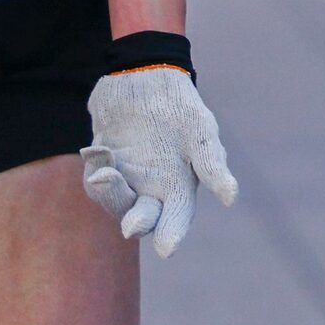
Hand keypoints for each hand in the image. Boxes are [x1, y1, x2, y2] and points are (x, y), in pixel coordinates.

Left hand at [80, 65, 236, 256]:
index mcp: (178, 186)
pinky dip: (94, 170)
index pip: (176, 218)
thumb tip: (230, 198)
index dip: (172, 234)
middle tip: (131, 226)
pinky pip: (94, 178)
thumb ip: (211, 162)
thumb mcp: (199, 128)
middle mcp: (150, 187)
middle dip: (136, 222)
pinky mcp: (103, 162)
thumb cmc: (179, 104)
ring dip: (110, 194)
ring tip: (107, 173)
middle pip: (141, 218)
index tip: (167, 250)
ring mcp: (125, 176)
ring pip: (114, 201)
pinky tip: (98, 150)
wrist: (145, 73)